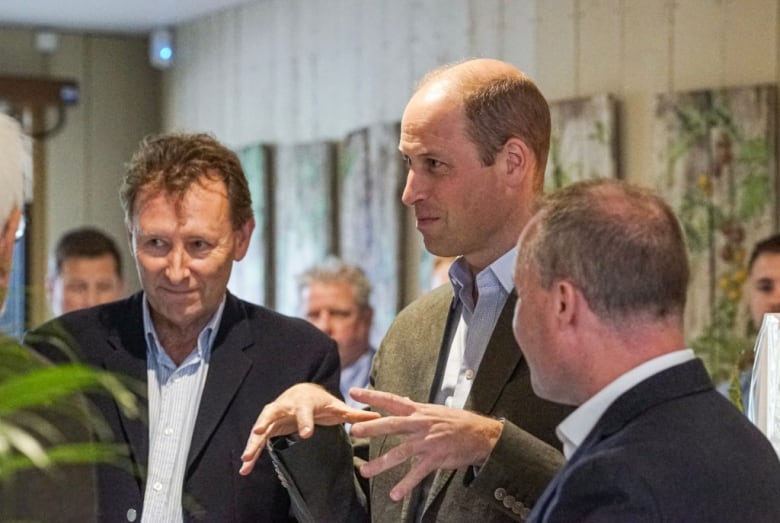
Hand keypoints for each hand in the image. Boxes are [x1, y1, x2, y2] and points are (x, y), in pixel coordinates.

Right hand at [239, 383, 379, 474]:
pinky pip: (257, 441)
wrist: (301, 393)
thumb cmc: (321, 403)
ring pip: (260, 427)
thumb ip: (354, 413)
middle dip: (264, 423)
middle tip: (257, 434)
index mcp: (303, 403)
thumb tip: (378, 416)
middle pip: (272, 413)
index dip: (304, 421)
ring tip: (245, 459)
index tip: (306, 434)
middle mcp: (285, 407)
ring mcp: (274, 416)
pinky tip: (245, 469)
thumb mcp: (336, 407)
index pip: (304, 411)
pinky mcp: (267, 427)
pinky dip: (251, 453)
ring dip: (252, 442)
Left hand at [348, 388, 502, 500]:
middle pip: (392, 424)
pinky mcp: (436, 457)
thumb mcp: (435, 410)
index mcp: (419, 411)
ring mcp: (428, 441)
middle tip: (354, 431)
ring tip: (365, 471)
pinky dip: (406, 484)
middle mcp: (421, 423)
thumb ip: (416, 409)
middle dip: (371, 427)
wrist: (481, 434)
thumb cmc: (458, 422)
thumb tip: (403, 402)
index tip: (354, 392)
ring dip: (381, 463)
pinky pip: (417, 472)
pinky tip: (395, 494)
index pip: (392, 400)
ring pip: (400, 452)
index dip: (372, 395)